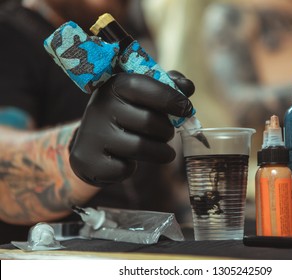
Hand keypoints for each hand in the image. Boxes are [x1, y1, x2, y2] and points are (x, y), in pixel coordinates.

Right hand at [69, 71, 194, 186]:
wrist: (91, 144)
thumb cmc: (125, 116)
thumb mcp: (141, 96)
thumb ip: (167, 87)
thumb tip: (187, 87)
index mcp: (114, 85)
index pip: (146, 87)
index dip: (171, 98)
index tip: (186, 109)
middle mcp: (100, 107)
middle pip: (150, 122)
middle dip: (167, 131)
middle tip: (167, 133)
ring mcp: (93, 134)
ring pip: (141, 148)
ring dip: (160, 153)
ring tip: (162, 151)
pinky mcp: (89, 160)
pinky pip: (124, 169)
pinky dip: (131, 169)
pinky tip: (126, 161)